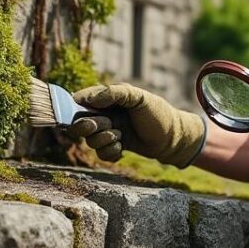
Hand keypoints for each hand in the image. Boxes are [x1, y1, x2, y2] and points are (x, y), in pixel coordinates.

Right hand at [70, 84, 205, 167]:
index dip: (75, 108)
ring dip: (104, 140)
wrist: (173, 138)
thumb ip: (114, 93)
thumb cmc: (157, 113)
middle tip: (107, 124)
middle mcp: (104, 115)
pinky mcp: (114, 147)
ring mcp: (108, 132)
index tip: (85, 112)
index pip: (79, 101)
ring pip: (90, 141)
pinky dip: (111, 152)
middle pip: (79, 124)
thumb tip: (89, 99)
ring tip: (121, 136)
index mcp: (107, 99)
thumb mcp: (138, 97)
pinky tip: (123, 148)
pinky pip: (101, 154)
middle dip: (90, 126)